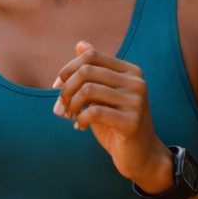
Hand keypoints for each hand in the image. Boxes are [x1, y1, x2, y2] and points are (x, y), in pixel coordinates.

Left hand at [52, 41, 173, 193]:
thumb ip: (94, 71)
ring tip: (71, 116)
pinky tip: (81, 126)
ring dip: (71, 105)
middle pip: (86, 71)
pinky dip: (81, 118)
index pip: (91, 56)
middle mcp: (136, 82)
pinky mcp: (132, 121)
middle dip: (66, 89)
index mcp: (130, 71)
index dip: (68, 69)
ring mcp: (137, 101)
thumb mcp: (103, 95)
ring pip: (88, 90)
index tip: (57, 87)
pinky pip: (94, 111)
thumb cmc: (116, 124)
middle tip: (61, 107)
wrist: (140, 155)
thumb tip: (80, 44)